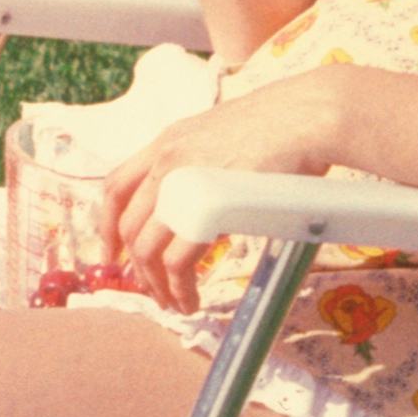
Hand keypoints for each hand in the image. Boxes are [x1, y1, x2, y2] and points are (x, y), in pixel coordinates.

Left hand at [96, 71, 353, 291]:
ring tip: (174, 304)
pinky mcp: (207, 207)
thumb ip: (206, 166)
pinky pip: (177, 261)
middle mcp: (166, 160)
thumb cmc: (287, 123)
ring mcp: (183, 182)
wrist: (311, 113)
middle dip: (135, 267)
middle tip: (152, 291)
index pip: (115, 186)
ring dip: (156, 284)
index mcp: (167, 141)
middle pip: (127, 225)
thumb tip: (210, 203)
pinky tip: (190, 298)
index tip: (112, 253)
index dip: (106, 225)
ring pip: (147, 248)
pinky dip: (179, 287)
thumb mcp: (228, 137)